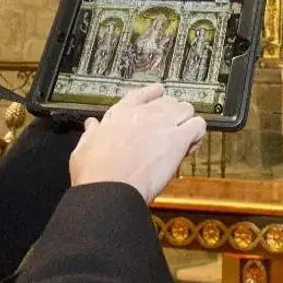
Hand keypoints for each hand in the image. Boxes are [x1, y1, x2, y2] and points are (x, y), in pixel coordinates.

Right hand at [69, 83, 206, 202]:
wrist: (110, 188)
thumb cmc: (95, 173)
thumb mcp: (84, 148)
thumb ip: (91, 134)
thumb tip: (91, 126)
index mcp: (120, 113)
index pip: (144, 94)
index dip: (155, 97)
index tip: (159, 103)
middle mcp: (144, 113)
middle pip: (169, 101)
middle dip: (173, 113)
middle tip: (172, 129)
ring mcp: (162, 124)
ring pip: (187, 109)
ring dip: (187, 121)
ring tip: (184, 138)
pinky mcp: (177, 139)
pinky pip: (198, 126)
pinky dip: (198, 134)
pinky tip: (191, 146)